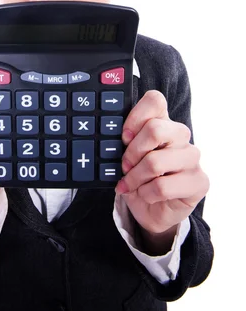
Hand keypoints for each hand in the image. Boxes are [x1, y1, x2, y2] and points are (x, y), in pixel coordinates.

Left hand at [116, 90, 209, 243]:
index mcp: (163, 121)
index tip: (124, 137)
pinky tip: (146, 195)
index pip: (155, 100)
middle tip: (124, 166)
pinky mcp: (200, 181)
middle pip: (155, 129)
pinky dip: (146, 194)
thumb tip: (111, 138)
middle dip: (132, 152)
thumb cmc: (138, 177)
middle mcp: (181, 135)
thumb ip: (124, 142)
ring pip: (156, 162)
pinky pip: (163, 187)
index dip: (135, 117)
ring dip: (136, 178)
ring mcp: (193, 157)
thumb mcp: (126, 155)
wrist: (151, 210)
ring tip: (132, 184)